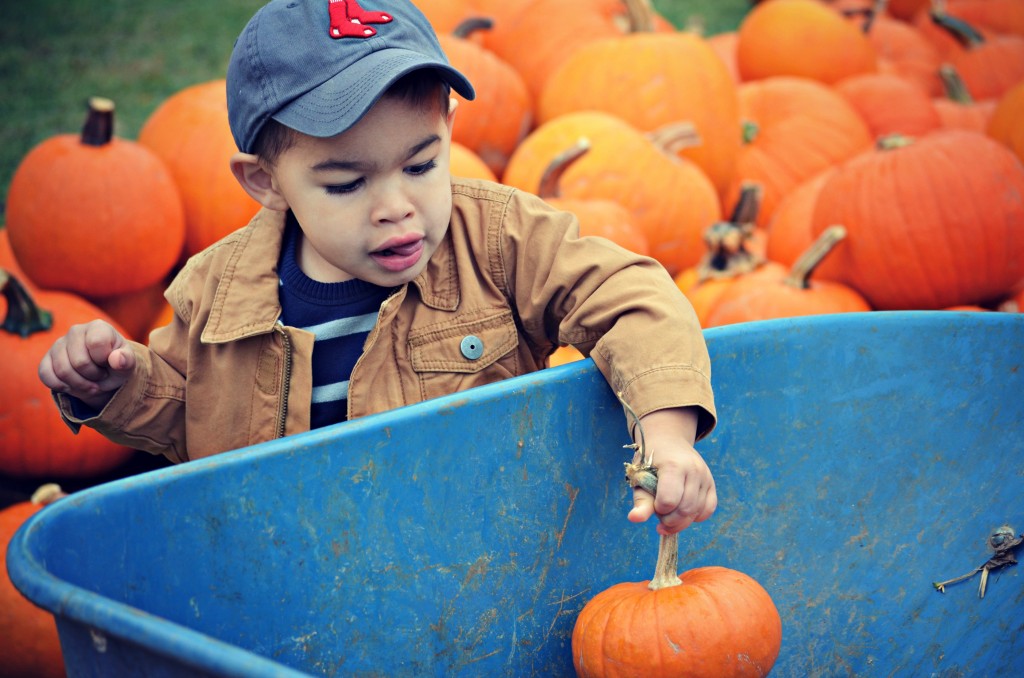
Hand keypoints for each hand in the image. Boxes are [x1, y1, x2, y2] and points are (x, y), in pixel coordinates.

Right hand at [38, 320, 135, 410]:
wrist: (103, 372)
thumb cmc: (116, 364)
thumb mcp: (128, 363)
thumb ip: (126, 360)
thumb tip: (116, 359)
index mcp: (98, 327)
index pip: (96, 343)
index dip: (103, 360)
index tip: (109, 363)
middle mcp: (76, 331)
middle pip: (79, 362)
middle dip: (93, 376)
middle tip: (100, 376)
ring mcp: (58, 344)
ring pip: (62, 371)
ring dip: (79, 384)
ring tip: (90, 383)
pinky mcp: (46, 358)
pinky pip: (45, 375)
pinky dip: (60, 386)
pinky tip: (72, 385)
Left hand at [627, 407, 716, 534]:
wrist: (668, 441)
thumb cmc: (650, 460)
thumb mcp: (640, 476)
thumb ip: (640, 500)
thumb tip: (634, 519)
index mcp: (673, 465)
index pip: (669, 500)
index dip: (658, 509)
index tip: (652, 503)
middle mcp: (693, 470)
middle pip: (685, 510)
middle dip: (669, 519)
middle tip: (659, 511)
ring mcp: (705, 476)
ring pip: (697, 512)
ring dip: (680, 520)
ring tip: (668, 511)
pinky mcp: (711, 483)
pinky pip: (708, 509)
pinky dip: (695, 517)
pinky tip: (682, 513)